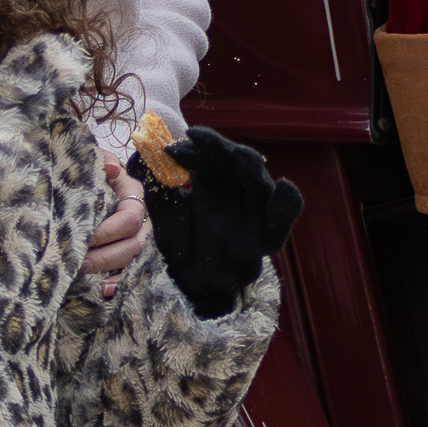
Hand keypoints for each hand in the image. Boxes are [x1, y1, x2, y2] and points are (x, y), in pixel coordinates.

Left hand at [86, 163, 152, 287]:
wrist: (86, 178)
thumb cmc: (90, 171)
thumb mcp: (95, 160)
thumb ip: (102, 162)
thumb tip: (111, 170)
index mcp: (132, 194)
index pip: (129, 217)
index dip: (108, 230)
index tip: (84, 236)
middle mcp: (139, 216)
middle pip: (134, 242)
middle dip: (105, 255)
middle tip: (79, 260)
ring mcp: (135, 235)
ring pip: (131, 258)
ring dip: (107, 268)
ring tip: (81, 270)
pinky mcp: (126, 251)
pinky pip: (128, 271)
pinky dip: (116, 283)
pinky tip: (102, 290)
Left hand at [140, 125, 300, 319]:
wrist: (194, 286)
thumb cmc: (182, 247)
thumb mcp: (165, 215)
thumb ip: (158, 188)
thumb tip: (139, 156)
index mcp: (214, 183)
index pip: (210, 156)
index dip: (197, 147)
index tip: (175, 146)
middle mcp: (237, 192)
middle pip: (236, 162)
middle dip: (221, 149)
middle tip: (202, 140)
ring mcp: (254, 212)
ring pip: (259, 182)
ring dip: (251, 166)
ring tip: (239, 155)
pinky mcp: (267, 236)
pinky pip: (283, 219)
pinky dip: (288, 203)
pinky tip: (285, 187)